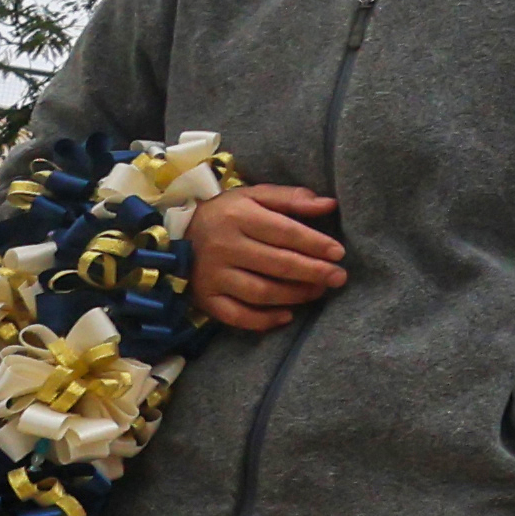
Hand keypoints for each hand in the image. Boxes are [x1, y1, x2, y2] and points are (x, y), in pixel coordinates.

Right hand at [193, 184, 344, 332]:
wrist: (174, 234)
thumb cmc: (226, 213)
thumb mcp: (255, 195)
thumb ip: (292, 198)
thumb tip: (330, 205)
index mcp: (238, 216)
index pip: (285, 232)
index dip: (315, 244)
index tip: (339, 253)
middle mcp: (223, 247)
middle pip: (276, 264)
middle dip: (313, 272)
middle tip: (339, 277)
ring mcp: (212, 276)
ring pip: (260, 292)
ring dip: (294, 295)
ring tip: (318, 291)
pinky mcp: (205, 299)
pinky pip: (236, 315)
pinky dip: (263, 320)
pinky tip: (287, 316)